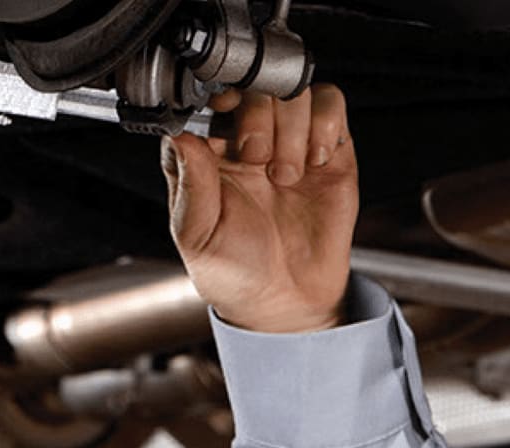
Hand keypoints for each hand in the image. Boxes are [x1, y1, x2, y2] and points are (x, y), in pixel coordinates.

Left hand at [161, 84, 357, 332]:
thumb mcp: (197, 235)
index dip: (217, 100)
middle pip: (252, 85)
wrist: (286, 300)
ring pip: (292, 90)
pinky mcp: (327, 148)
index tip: (222, 121)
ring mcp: (288, 141)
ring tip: (285, 175)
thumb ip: (190, 184)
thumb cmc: (234, 270)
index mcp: (207, 153)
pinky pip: (329, 104)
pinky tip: (313, 162)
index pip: (208, 97)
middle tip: (257, 159)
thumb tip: (180, 135)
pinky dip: (323, 124)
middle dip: (256, 117)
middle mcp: (246, 139)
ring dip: (291, 126)